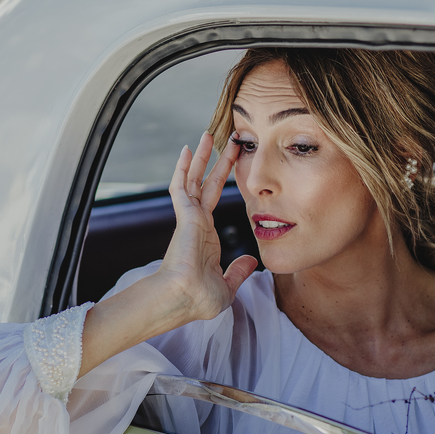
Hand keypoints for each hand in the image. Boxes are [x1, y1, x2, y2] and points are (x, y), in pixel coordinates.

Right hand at [157, 131, 258, 321]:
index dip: (223, 179)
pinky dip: (183, 167)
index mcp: (205, 236)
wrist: (185, 298)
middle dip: (217, 161)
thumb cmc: (199, 298)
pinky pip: (182, 186)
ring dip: (202, 157)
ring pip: (195, 179)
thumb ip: (238, 271)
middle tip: (228, 139)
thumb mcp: (227, 285)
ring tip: (208, 134)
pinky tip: (188, 150)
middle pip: (207, 183)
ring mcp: (189, 218)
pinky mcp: (184, 216)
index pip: (214, 199)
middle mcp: (197, 223)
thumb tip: (252, 261)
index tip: (232, 164)